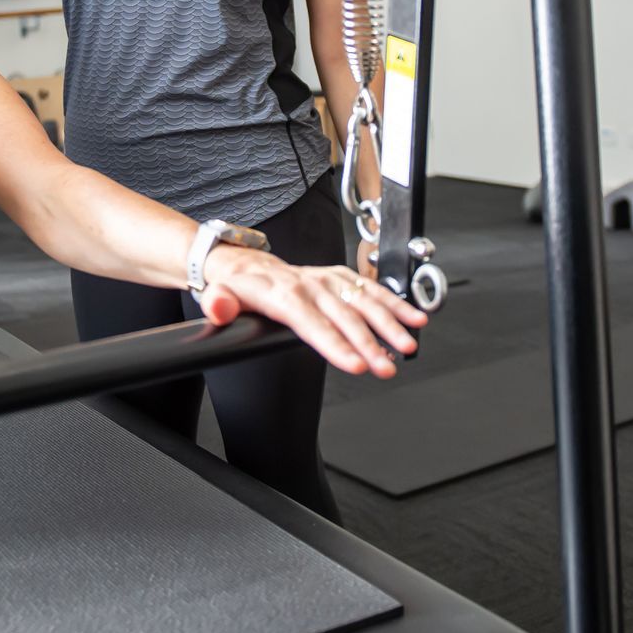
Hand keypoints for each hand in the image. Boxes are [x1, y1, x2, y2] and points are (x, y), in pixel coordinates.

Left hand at [197, 247, 425, 377]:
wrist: (245, 263)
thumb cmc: (238, 286)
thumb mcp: (218, 295)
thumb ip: (218, 304)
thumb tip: (218, 307)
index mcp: (282, 293)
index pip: (311, 323)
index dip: (335, 344)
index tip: (357, 364)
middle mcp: (310, 284)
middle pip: (344, 317)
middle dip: (370, 344)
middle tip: (387, 368)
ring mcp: (328, 279)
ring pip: (364, 301)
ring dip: (390, 324)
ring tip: (408, 346)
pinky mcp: (341, 277)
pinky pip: (372, 289)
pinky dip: (396, 303)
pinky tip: (415, 319)